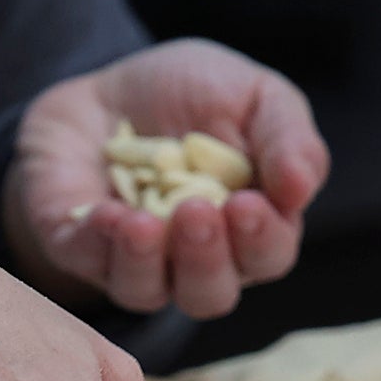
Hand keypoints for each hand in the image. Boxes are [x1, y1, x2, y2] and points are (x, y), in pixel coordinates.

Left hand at [3, 39, 328, 318]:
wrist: (104, 87)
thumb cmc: (191, 95)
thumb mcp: (253, 96)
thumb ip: (287, 137)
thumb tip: (302, 188)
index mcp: (247, 230)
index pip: (267, 256)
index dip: (261, 240)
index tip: (249, 205)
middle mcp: (192, 261)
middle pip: (210, 293)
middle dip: (206, 259)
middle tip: (198, 213)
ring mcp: (133, 263)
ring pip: (147, 292)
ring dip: (147, 261)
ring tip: (144, 222)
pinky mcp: (78, 249)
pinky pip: (88, 263)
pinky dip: (97, 242)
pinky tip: (106, 214)